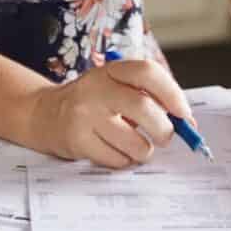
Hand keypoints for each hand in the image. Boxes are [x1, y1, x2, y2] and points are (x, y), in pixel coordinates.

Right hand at [27, 59, 191, 167]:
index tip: (184, 113)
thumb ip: (148, 96)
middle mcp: (96, 88)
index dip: (172, 93)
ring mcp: (84, 114)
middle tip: (166, 136)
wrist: (44, 113)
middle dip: (164, 129)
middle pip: (143, 108)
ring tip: (139, 146)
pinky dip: (125, 160)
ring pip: (133, 141)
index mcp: (112, 70)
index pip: (147, 72)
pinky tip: (117, 151)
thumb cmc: (93, 101)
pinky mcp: (77, 141)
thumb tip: (186, 121)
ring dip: (144, 150)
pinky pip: (116, 159)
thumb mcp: (115, 86)